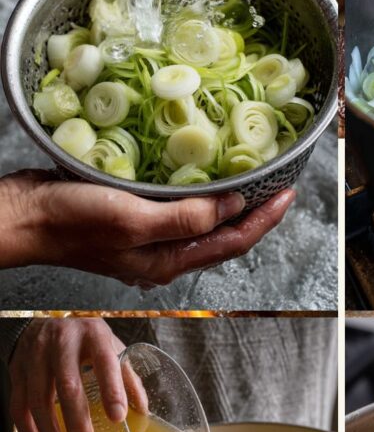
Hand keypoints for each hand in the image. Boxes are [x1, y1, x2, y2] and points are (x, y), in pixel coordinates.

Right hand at [0, 170, 294, 285]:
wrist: (21, 217)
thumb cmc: (72, 222)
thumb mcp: (135, 221)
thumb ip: (186, 219)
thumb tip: (235, 206)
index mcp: (169, 261)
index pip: (232, 243)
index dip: (265, 220)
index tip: (288, 193)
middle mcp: (163, 253)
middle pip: (222, 235)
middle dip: (254, 212)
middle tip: (277, 182)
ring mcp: (147, 237)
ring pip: (201, 221)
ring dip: (228, 201)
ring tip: (251, 175)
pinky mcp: (131, 217)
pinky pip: (176, 206)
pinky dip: (196, 191)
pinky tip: (202, 171)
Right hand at [9, 317, 128, 431]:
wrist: (45, 319)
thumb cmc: (85, 338)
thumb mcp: (110, 346)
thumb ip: (126, 375)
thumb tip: (142, 411)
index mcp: (93, 334)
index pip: (104, 361)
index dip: (112, 390)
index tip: (118, 418)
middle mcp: (62, 342)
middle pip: (67, 385)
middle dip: (76, 421)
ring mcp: (35, 355)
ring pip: (38, 398)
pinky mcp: (17, 369)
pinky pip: (19, 405)